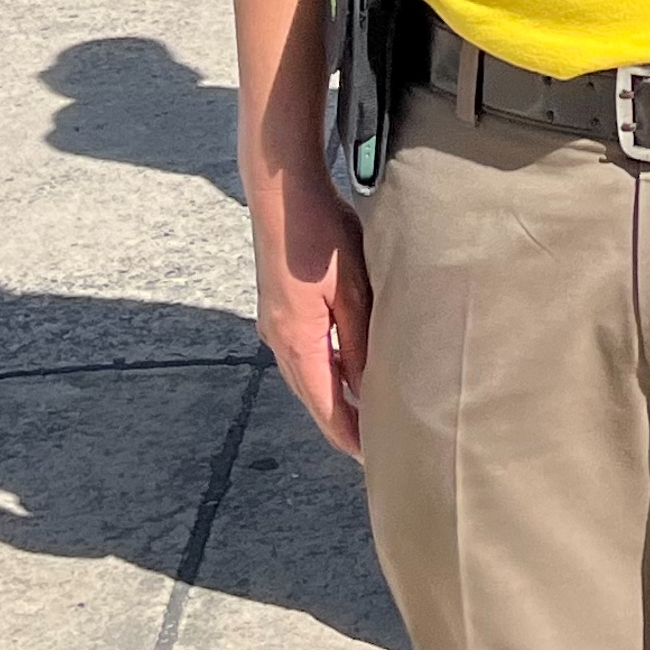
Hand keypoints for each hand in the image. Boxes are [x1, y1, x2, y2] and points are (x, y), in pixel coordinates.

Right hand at [254, 175, 372, 457]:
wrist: (281, 190)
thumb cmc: (322, 234)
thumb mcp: (353, 289)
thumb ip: (360, 342)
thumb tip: (370, 388)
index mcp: (297, 341)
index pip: (324, 405)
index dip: (349, 434)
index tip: (375, 459)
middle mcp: (279, 339)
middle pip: (311, 395)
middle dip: (341, 421)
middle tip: (375, 444)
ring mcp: (274, 321)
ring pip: (306, 373)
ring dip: (331, 394)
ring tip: (364, 410)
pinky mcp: (279, 304)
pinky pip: (303, 350)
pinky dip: (324, 366)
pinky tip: (345, 363)